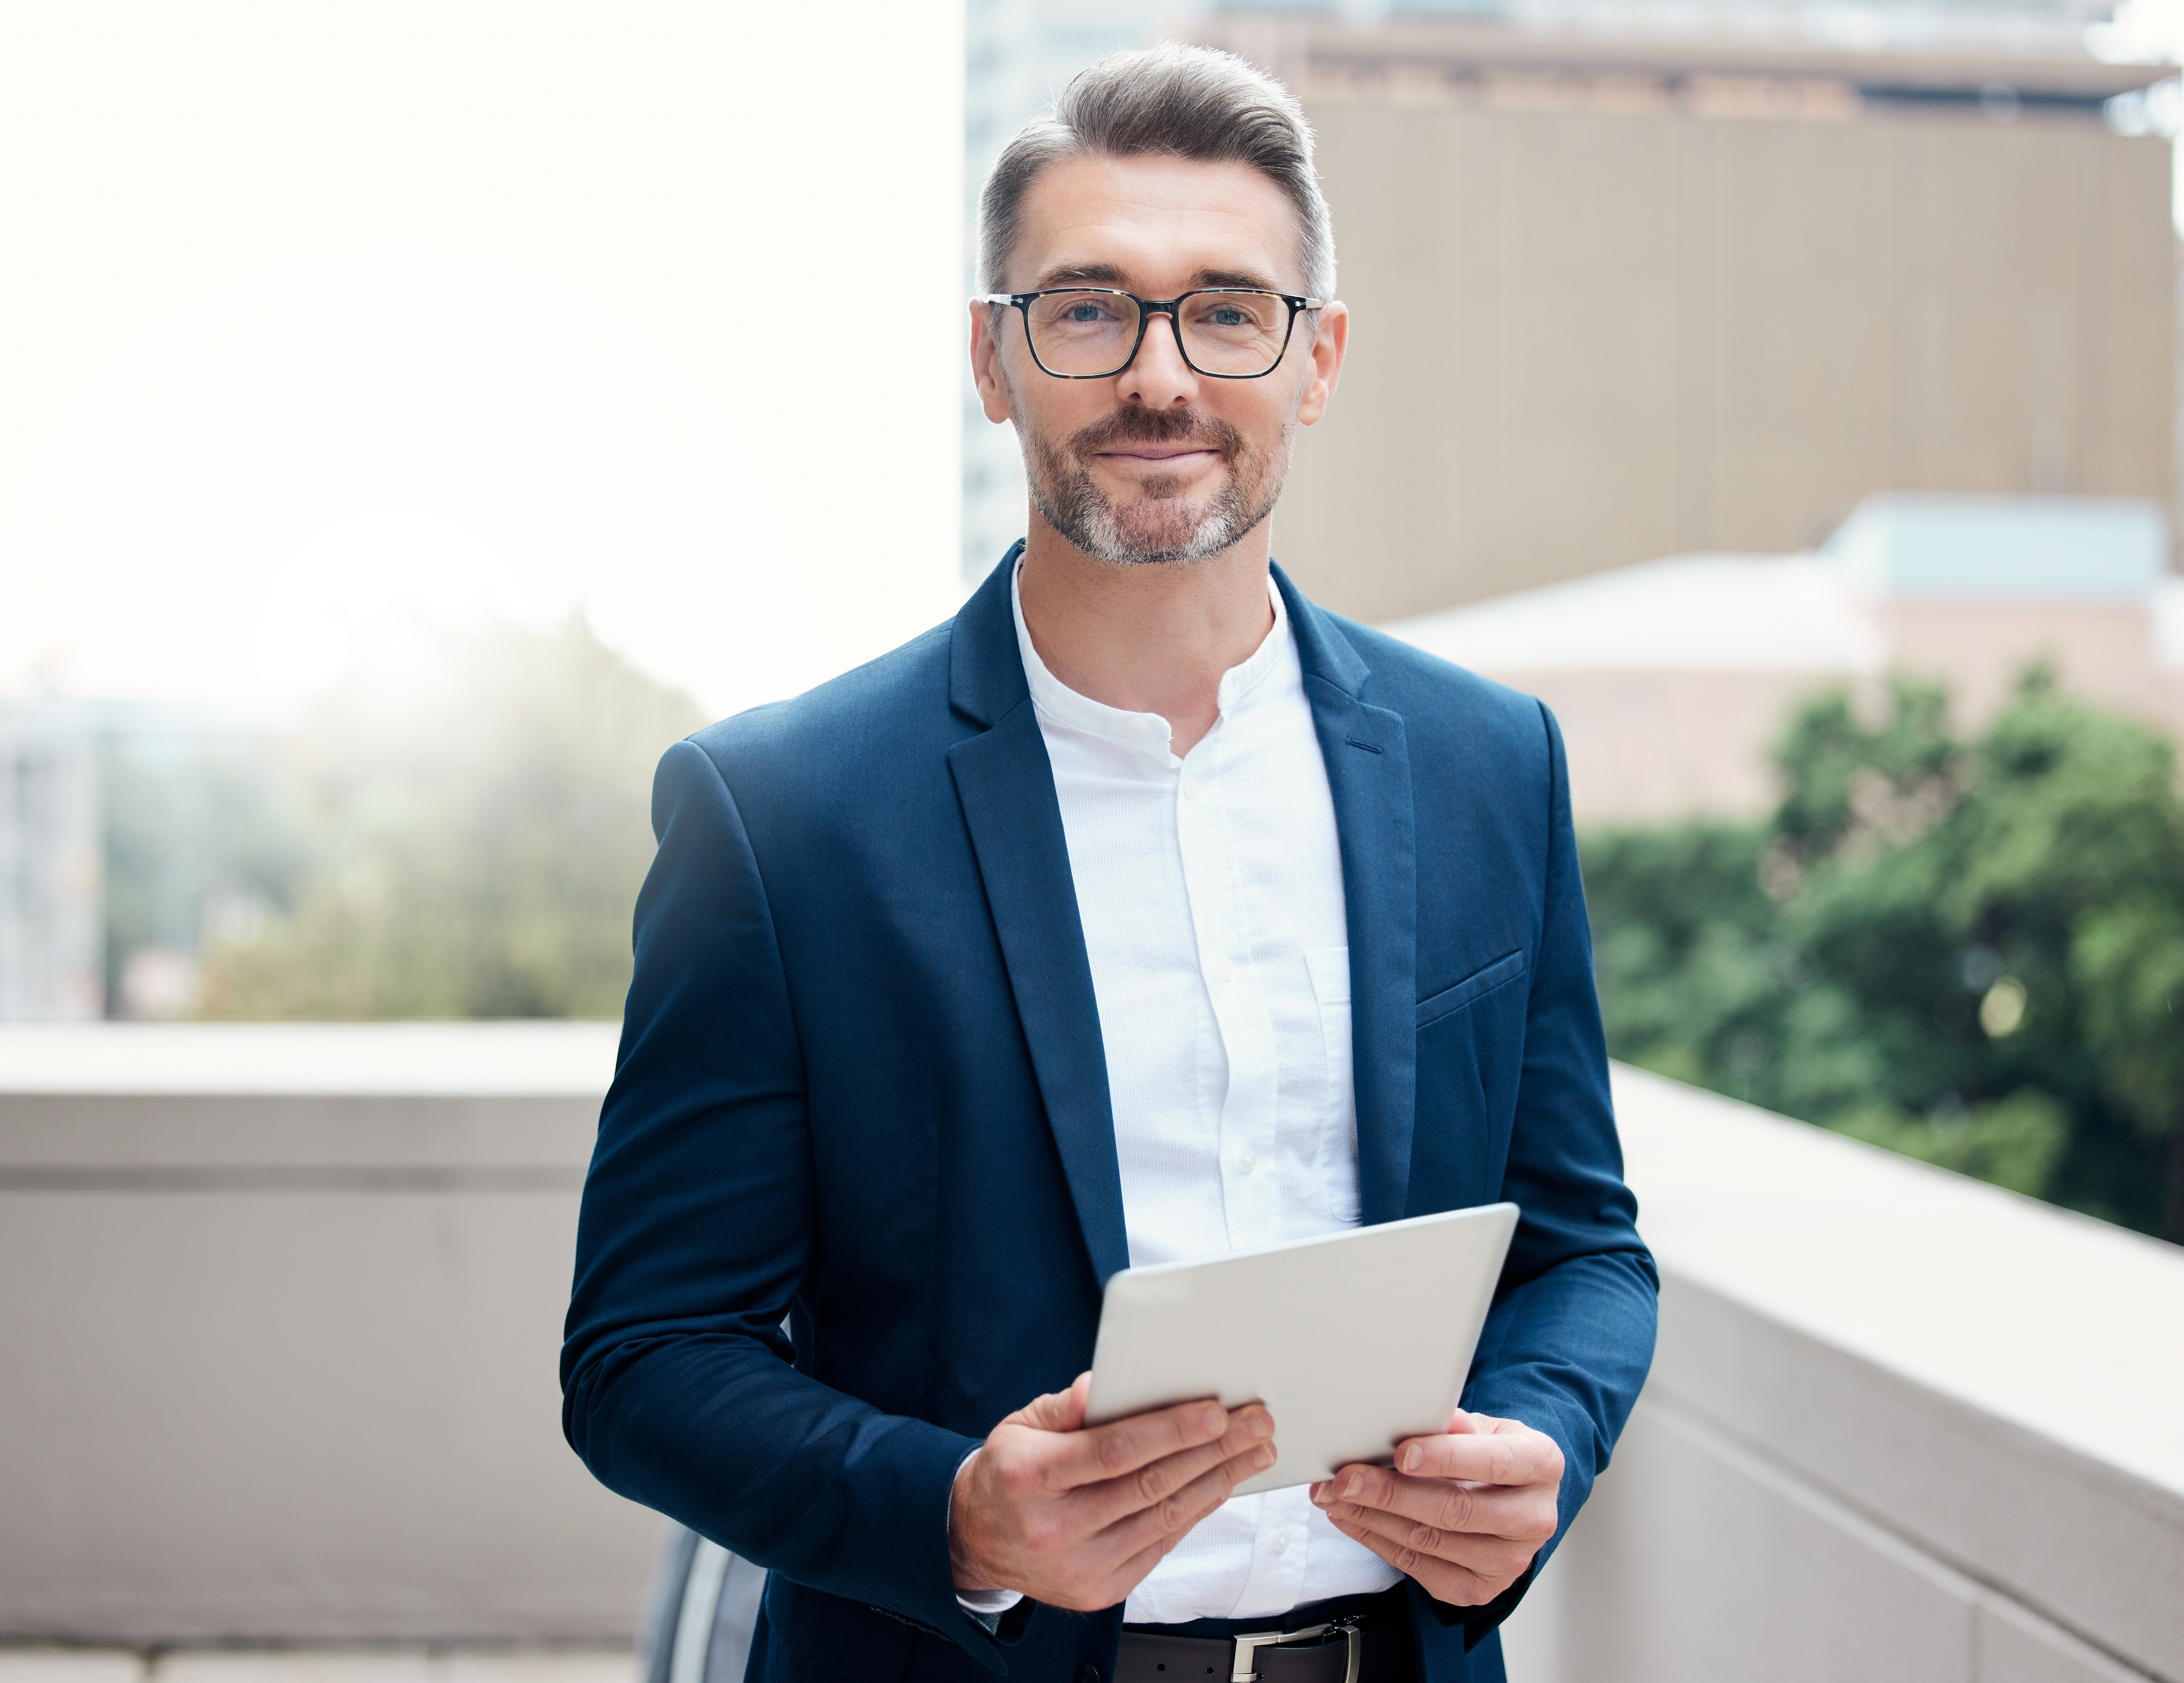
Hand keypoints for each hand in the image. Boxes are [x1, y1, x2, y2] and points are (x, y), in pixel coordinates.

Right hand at [950, 1372, 1275, 1611]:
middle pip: (1150, 1485)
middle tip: (1255, 1424)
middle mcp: (1055, 1528)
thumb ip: (1066, 1406)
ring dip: (1218, 1481)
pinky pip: (1161, 1545)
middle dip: (1213, 1450)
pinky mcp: (1100, 1591)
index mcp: (1031, 1478)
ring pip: (1164, 1518)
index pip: (1114, 1451)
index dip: (1170, 1431)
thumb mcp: (1021, 1425)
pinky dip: (1196, 1512)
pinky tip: (1220, 1485)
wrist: (978, 1540)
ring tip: (1253, 1452)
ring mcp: (1079, 1566)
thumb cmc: (1008, 1472)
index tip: (1216, 1411)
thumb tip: (1102, 1384)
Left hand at [1310, 1408, 1561, 1607]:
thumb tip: (1415, 1416)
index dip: (1446, 1458)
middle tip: (1346, 1478)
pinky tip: (1352, 1518)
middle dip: (1390, 1493)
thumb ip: (1455, 1424)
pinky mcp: (1478, 1589)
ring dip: (1372, 1518)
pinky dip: (1377, 1540)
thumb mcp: (1485, 1427)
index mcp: (1540, 1466)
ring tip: (1335, 1495)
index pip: (1493, 1463)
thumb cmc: (1494, 1455)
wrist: (1514, 1497)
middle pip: (1454, 1509)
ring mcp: (1507, 1562)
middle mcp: (1532, 1519)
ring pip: (1429, 1541)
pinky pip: (1417, 1566)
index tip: (1401, 1452)